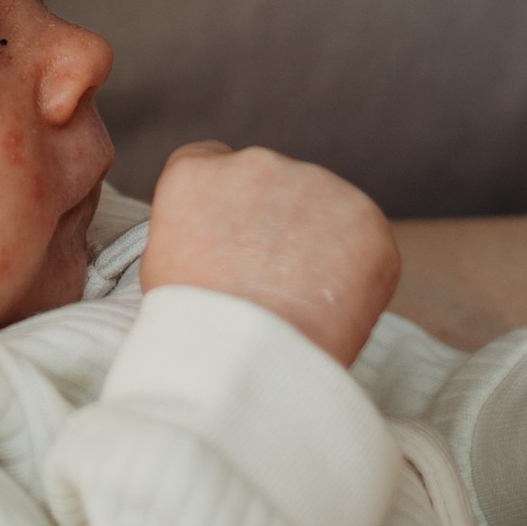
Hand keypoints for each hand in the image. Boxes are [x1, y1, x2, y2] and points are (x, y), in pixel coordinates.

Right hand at [141, 142, 400, 366]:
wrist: (248, 362)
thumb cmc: (196, 330)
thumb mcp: (162, 268)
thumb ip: (191, 233)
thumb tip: (218, 243)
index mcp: (195, 173)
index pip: (214, 163)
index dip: (230, 204)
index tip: (236, 238)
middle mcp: (253, 163)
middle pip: (272, 185)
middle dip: (277, 224)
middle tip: (273, 282)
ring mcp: (313, 184)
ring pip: (322, 208)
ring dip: (318, 242)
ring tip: (302, 302)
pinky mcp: (364, 216)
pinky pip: (364, 238)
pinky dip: (357, 269)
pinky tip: (334, 307)